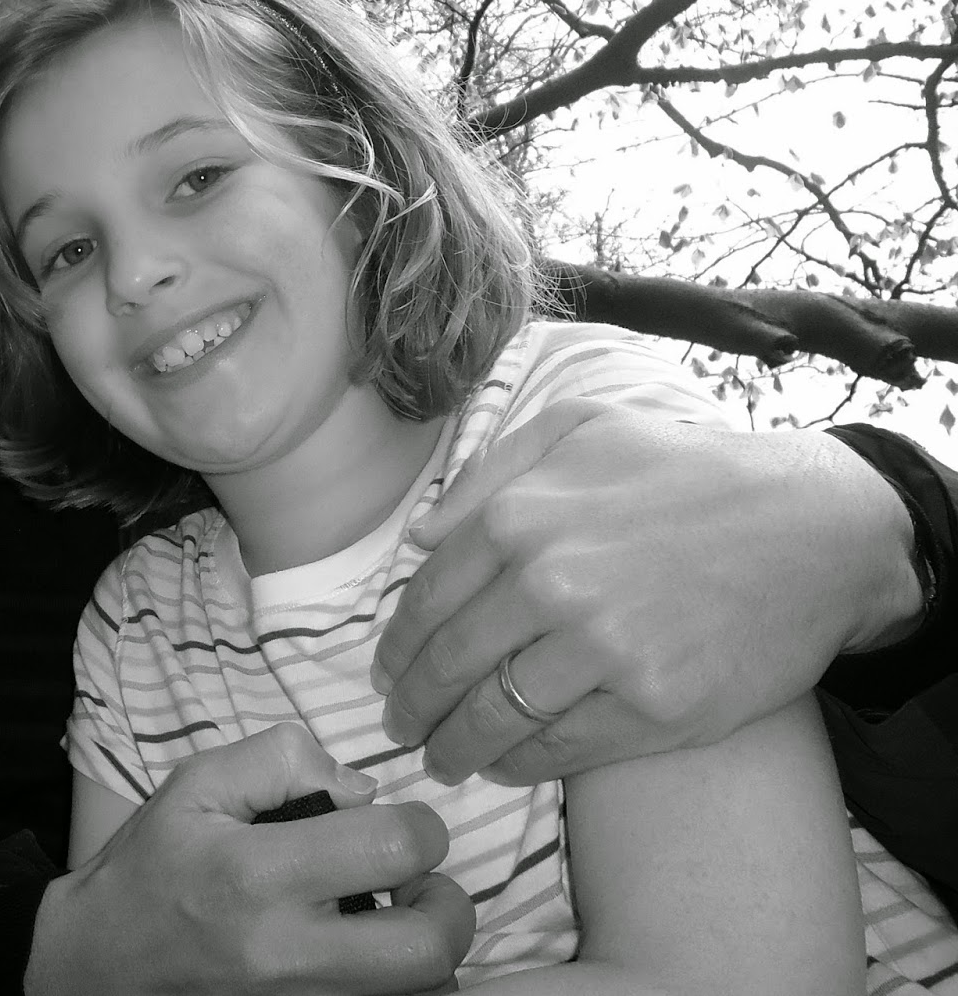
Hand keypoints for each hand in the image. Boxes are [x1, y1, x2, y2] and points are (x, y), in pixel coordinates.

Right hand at [23, 723, 474, 995]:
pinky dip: (395, 983)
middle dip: (450, 906)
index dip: (420, 824)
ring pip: (419, 994)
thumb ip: (284, 759)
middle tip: (419, 882)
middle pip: (428, 950)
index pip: (394, 846)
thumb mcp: (199, 781)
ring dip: (427, 950)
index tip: (398, 822)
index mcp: (259, 874)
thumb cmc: (153, 864)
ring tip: (395, 918)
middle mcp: (286, 953)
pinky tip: (367, 951)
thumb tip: (363, 788)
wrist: (101, 962)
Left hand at [371, 400, 920, 786]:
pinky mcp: (653, 706)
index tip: (384, 673)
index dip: (396, 648)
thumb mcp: (578, 429)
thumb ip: (489, 474)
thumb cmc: (686, 470)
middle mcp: (549, 585)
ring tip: (440, 759)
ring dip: (455, 746)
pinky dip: (519, 764)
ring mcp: (601, 651)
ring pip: (495, 717)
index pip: (425, 601)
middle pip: (449, 666)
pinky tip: (503, 765)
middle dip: (412, 705)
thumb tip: (421, 534)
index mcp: (518, 518)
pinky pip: (561, 748)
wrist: (810, 527)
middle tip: (398, 727)